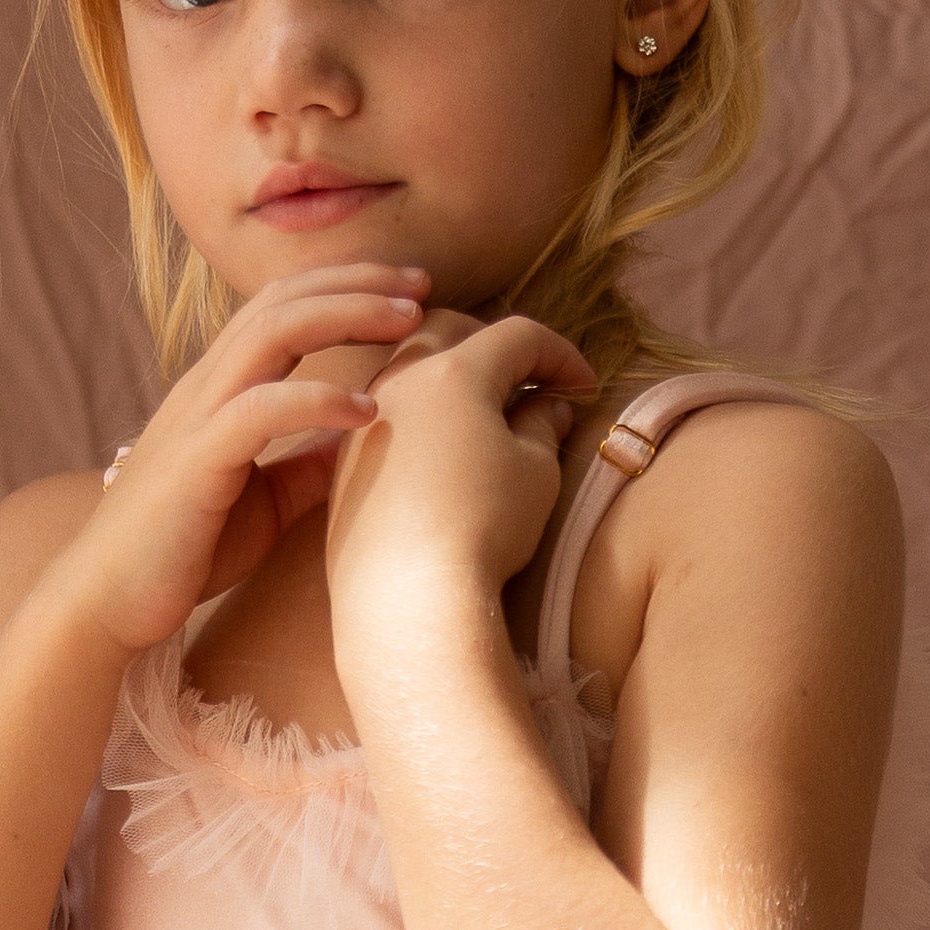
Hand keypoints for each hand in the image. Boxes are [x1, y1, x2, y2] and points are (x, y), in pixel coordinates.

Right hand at [71, 267, 432, 654]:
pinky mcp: (197, 462)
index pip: (285, 307)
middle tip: (424, 284)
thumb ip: (309, 463)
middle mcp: (207, 387)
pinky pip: (260, 409)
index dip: (347, 287)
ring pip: (273, 332)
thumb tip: (367, 435)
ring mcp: (198, 418)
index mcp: (222, 389)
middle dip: (358, 282)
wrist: (106, 601)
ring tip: (408, 321)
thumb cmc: (183, 552)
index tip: (411, 292)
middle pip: (284, 300)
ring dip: (346, 315)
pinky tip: (367, 408)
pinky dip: (318, 399)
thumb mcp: (267, 500)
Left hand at [320, 312, 596, 675]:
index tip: (585, 386)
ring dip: (449, 379)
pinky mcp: (344, 465)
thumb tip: (546, 406)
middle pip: (448, 330)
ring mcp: (365, 424)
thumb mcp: (536, 473)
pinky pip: (384, 418)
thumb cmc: (484, 530)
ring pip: (407, 370)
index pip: (518, 336)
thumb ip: (543, 426)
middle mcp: (401, 383)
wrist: (408, 599)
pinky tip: (440, 456)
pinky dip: (419, 418)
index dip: (561, 354)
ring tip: (481, 417)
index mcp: (455, 372)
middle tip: (525, 380)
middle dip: (493, 345)